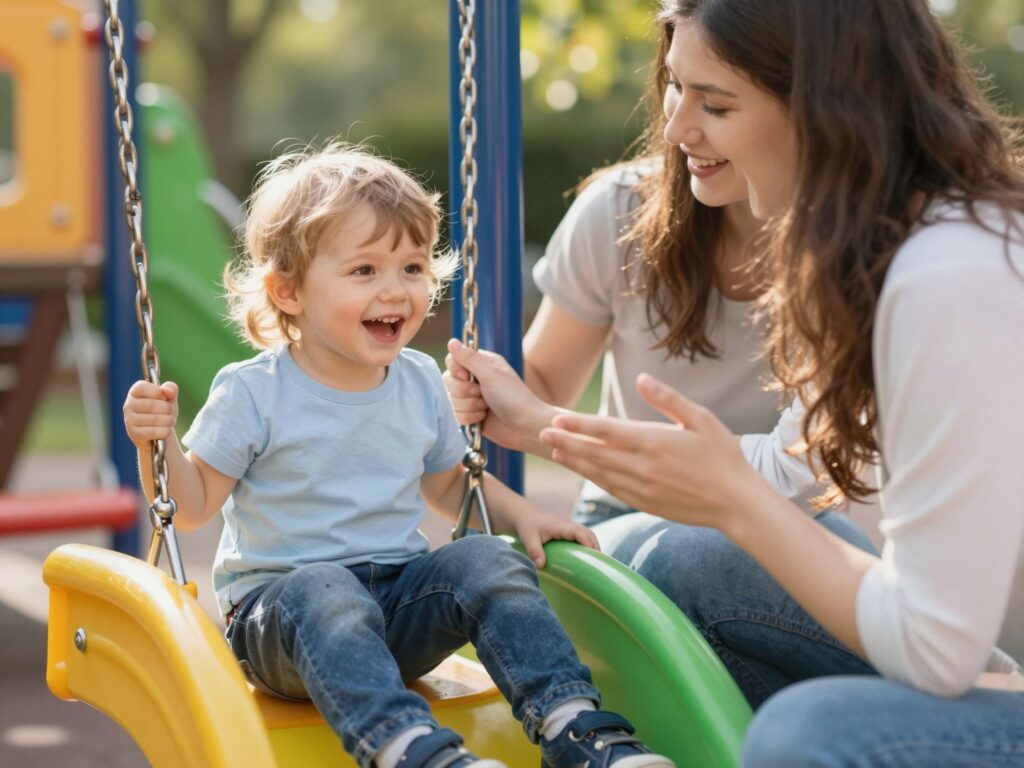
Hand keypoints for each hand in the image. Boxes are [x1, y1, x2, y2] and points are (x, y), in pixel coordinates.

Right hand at [123, 380, 178, 448]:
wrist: (158, 434)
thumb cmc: (163, 412)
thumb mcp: (169, 398)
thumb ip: (171, 389)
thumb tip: (168, 391)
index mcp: (135, 392)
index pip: (142, 387)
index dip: (157, 391)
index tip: (165, 397)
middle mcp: (129, 405)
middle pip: (152, 405)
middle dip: (168, 409)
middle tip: (171, 411)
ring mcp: (130, 421)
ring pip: (155, 419)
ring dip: (169, 420)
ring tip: (170, 421)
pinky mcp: (135, 434)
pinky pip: (155, 432)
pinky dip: (166, 431)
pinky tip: (166, 430)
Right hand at [444, 339, 551, 451]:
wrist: (524, 426)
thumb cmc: (513, 397)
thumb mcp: (490, 373)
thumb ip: (469, 358)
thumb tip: (452, 342)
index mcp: (481, 364)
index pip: (453, 360)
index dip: (456, 370)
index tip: (467, 376)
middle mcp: (475, 379)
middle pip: (449, 380)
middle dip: (464, 391)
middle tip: (481, 393)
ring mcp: (471, 398)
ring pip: (451, 400)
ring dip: (470, 405)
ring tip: (486, 406)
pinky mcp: (470, 415)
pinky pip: (456, 415)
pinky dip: (470, 418)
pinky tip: (483, 417)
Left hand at [512, 504, 599, 567]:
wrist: (526, 516)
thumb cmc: (528, 526)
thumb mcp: (528, 538)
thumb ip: (534, 551)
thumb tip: (540, 566)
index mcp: (560, 526)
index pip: (578, 532)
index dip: (586, 541)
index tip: (592, 553)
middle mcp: (568, 525)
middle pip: (588, 533)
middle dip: (595, 546)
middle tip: (598, 563)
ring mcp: (570, 527)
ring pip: (588, 534)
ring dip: (594, 545)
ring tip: (596, 562)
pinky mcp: (569, 531)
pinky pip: (583, 536)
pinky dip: (589, 544)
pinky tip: (587, 557)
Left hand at [539, 373, 768, 531]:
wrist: (737, 504)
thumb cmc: (723, 456)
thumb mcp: (702, 419)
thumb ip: (668, 399)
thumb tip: (641, 377)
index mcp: (654, 442)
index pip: (606, 431)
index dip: (578, 425)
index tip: (556, 419)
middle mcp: (642, 467)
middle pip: (594, 453)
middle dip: (566, 443)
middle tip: (542, 434)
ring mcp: (642, 488)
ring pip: (598, 474)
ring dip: (574, 462)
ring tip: (554, 452)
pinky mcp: (645, 503)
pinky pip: (612, 489)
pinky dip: (594, 479)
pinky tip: (584, 471)